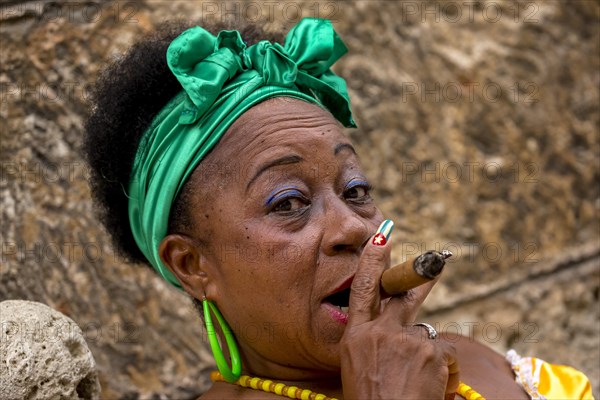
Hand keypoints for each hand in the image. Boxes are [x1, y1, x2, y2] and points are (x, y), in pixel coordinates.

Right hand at [340, 221, 458, 398]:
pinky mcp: (429, 351)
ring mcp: (403, 339)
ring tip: (423, 384)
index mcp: (354, 339)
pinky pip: (445, 353)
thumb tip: (399, 331)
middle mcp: (377, 333)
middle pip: (402, 294)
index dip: (372, 262)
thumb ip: (374, 344)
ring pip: (426, 334)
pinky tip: (434, 389)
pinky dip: (446, 372)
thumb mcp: (359, 369)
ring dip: (430, 357)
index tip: (381, 239)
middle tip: (437, 259)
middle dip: (420, 275)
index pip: (362, 291)